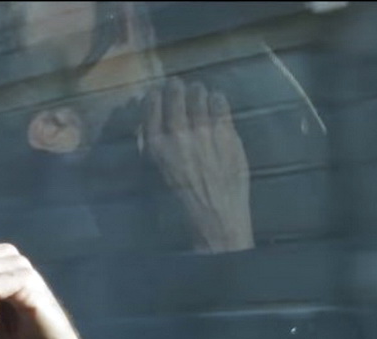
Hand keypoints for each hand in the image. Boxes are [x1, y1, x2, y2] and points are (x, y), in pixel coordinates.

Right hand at [144, 77, 253, 252]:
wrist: (216, 215)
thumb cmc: (183, 201)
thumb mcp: (159, 173)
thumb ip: (155, 148)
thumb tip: (150, 128)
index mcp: (156, 146)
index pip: (150, 108)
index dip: (154, 96)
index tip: (157, 93)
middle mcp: (178, 134)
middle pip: (175, 96)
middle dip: (176, 87)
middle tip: (179, 84)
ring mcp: (204, 131)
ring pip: (199, 95)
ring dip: (198, 91)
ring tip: (200, 91)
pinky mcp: (226, 133)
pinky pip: (221, 105)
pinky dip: (218, 99)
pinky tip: (217, 101)